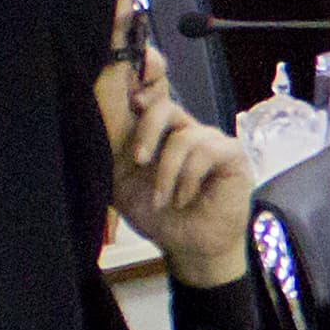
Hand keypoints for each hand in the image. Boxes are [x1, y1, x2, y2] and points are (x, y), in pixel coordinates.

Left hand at [111, 96, 259, 288]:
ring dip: (167, 174)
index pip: (151, 96)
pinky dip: (188, 179)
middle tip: (138, 160)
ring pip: (182, 137)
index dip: (143, 82)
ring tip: (164, 201)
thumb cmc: (157, 214)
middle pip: (164, 106)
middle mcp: (184, 129)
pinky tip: (184, 199)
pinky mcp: (231, 154)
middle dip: (146, 130)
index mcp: (157, 132)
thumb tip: (99, 115)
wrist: (188, 247)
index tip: (132, 100)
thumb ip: (112, 149)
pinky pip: (205, 152)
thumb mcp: (122, 182)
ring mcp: (209, 140)